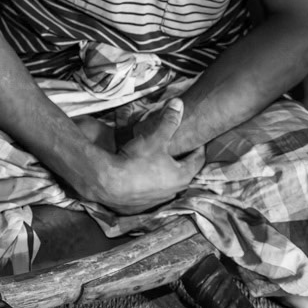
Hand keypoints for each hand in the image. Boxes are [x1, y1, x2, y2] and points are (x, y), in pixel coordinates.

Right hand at [68, 98, 205, 214]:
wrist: (110, 183)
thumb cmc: (138, 160)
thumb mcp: (155, 137)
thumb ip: (169, 121)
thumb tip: (179, 103)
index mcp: (182, 175)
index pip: (198, 160)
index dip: (198, 148)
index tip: (198, 141)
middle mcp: (173, 191)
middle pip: (183, 173)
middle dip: (182, 161)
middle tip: (179, 149)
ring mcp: (157, 200)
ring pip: (166, 184)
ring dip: (165, 174)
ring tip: (159, 162)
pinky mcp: (141, 205)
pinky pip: (150, 192)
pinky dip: (150, 183)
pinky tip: (142, 175)